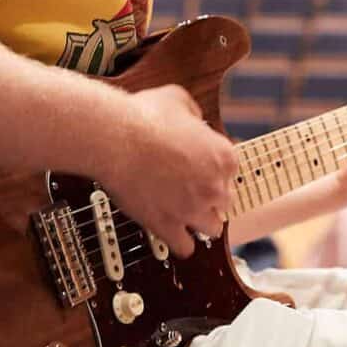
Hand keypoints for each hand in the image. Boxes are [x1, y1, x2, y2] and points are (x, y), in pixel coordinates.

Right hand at [105, 84, 237, 258]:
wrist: (114, 138)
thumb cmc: (143, 116)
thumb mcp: (178, 98)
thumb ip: (194, 112)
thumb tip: (194, 120)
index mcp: (223, 156)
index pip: (232, 171)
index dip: (215, 168)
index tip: (201, 168)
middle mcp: (214, 186)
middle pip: (225, 201)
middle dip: (210, 196)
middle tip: (190, 188)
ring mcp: (192, 209)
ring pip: (212, 228)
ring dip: (201, 221)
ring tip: (185, 213)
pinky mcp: (168, 226)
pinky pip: (185, 248)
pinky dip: (180, 242)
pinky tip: (171, 231)